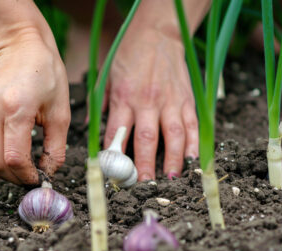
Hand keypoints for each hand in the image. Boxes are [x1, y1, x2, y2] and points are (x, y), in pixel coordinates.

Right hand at [0, 36, 69, 184]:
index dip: (26, 175)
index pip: (13, 159)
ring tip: (19, 167)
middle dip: (13, 177)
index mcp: (16, 109)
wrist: (21, 47)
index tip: (38, 178)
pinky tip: (8, 149)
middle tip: (29, 176)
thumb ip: (56, 148)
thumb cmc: (47, 76)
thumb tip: (49, 174)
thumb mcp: (61, 112)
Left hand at [103, 26, 198, 180]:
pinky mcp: (186, 99)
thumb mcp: (106, 76)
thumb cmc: (129, 54)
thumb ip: (99, 104)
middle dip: (145, 165)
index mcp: (124, 97)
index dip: (114, 155)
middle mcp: (147, 101)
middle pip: (146, 139)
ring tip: (172, 178)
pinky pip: (191, 125)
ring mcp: (170, 101)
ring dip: (173, 159)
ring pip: (173, 135)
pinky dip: (193, 143)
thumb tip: (88, 128)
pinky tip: (193, 159)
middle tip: (144, 185)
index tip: (112, 174)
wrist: (158, 33)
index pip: (117, 132)